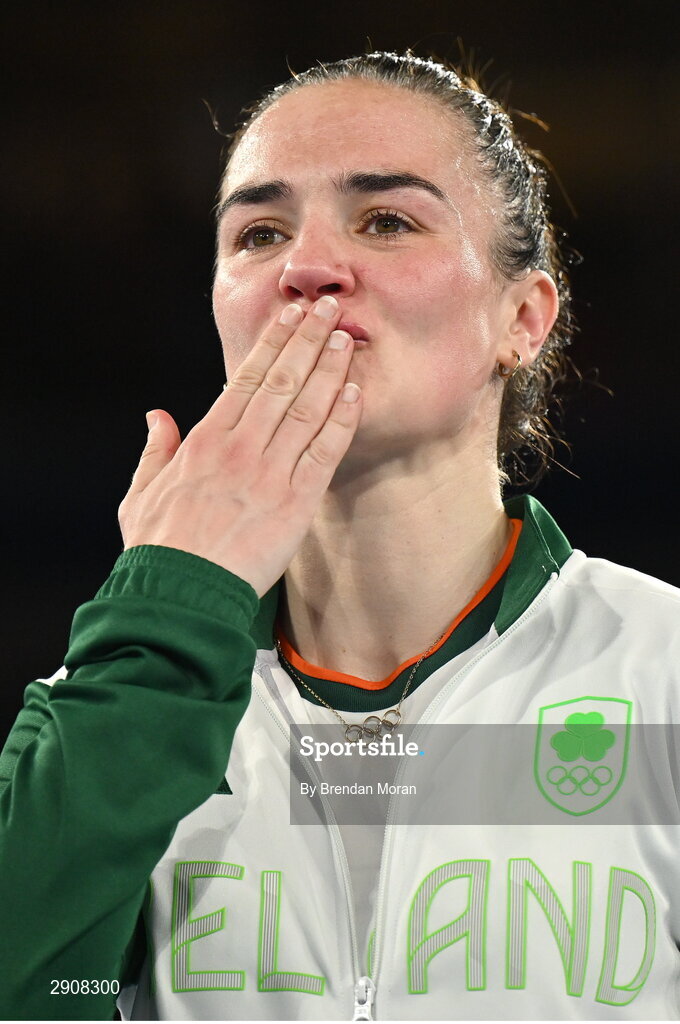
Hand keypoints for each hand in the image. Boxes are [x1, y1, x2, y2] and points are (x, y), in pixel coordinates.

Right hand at [118, 296, 361, 596]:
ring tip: (346, 338)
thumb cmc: (159, 549)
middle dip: (307, 341)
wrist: (181, 594)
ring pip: (306, 408)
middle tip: (328, 309)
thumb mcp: (141, 494)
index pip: (245, 377)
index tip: (291, 317)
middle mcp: (240, 447)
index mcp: (204, 440)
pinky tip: (356, 394)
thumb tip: (157, 416)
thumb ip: (154, 450)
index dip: (273, 343)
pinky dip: (341, 421)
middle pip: (281, 380)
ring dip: (330, 370)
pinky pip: (324, 452)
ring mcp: (269, 472)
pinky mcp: (295, 502)